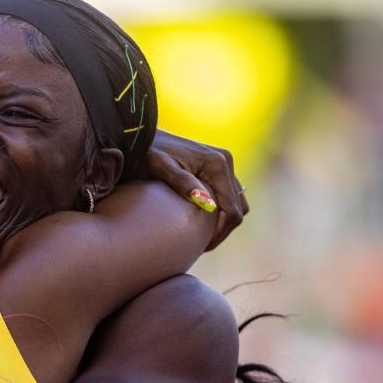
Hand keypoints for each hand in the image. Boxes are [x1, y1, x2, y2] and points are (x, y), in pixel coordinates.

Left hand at [145, 130, 248, 249]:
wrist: (144, 135)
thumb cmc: (147, 153)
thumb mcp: (160, 168)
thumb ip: (182, 183)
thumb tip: (206, 203)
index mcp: (217, 164)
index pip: (232, 210)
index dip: (220, 233)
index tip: (202, 247)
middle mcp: (226, 161)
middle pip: (239, 208)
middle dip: (222, 230)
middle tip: (200, 246)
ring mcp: (224, 162)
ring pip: (237, 202)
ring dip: (223, 221)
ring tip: (201, 236)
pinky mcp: (218, 165)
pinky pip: (228, 193)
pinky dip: (221, 209)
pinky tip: (201, 221)